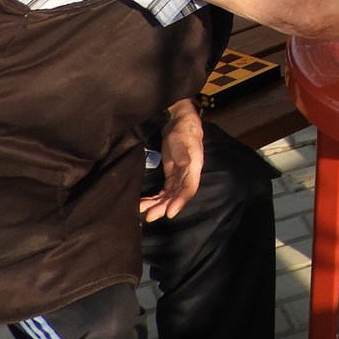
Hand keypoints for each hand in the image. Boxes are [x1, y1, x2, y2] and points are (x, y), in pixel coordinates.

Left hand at [140, 99, 203, 221]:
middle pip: (178, 196)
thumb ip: (183, 151)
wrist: (179, 122)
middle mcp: (188, 175)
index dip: (180, 202)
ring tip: (144, 212)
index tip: (169, 213)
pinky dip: (156, 198)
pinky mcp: (172, 175)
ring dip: (158, 205)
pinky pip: (165, 191)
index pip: (189, 188)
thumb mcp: (182, 138)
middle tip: (150, 216)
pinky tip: (145, 204)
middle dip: (165, 207)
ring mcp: (179, 176)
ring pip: (170, 196)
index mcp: (194, 167)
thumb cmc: (183, 129)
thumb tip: (186, 164)